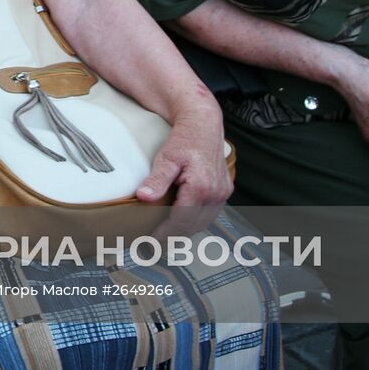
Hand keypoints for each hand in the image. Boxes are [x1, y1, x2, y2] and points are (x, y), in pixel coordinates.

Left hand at [135, 110, 230, 236]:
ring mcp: (222, 193)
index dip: (165, 234)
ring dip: (185, 231)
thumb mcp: (166, 158)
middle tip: (155, 244)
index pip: (181, 220)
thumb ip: (157, 179)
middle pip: (192, 225)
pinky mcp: (225, 191)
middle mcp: (215, 193)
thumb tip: (144, 197)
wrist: (204, 125)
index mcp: (201, 187)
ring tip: (166, 237)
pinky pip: (210, 214)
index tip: (151, 242)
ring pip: (203, 223)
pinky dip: (196, 221)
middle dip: (174, 237)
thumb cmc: (184, 139)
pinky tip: (183, 223)